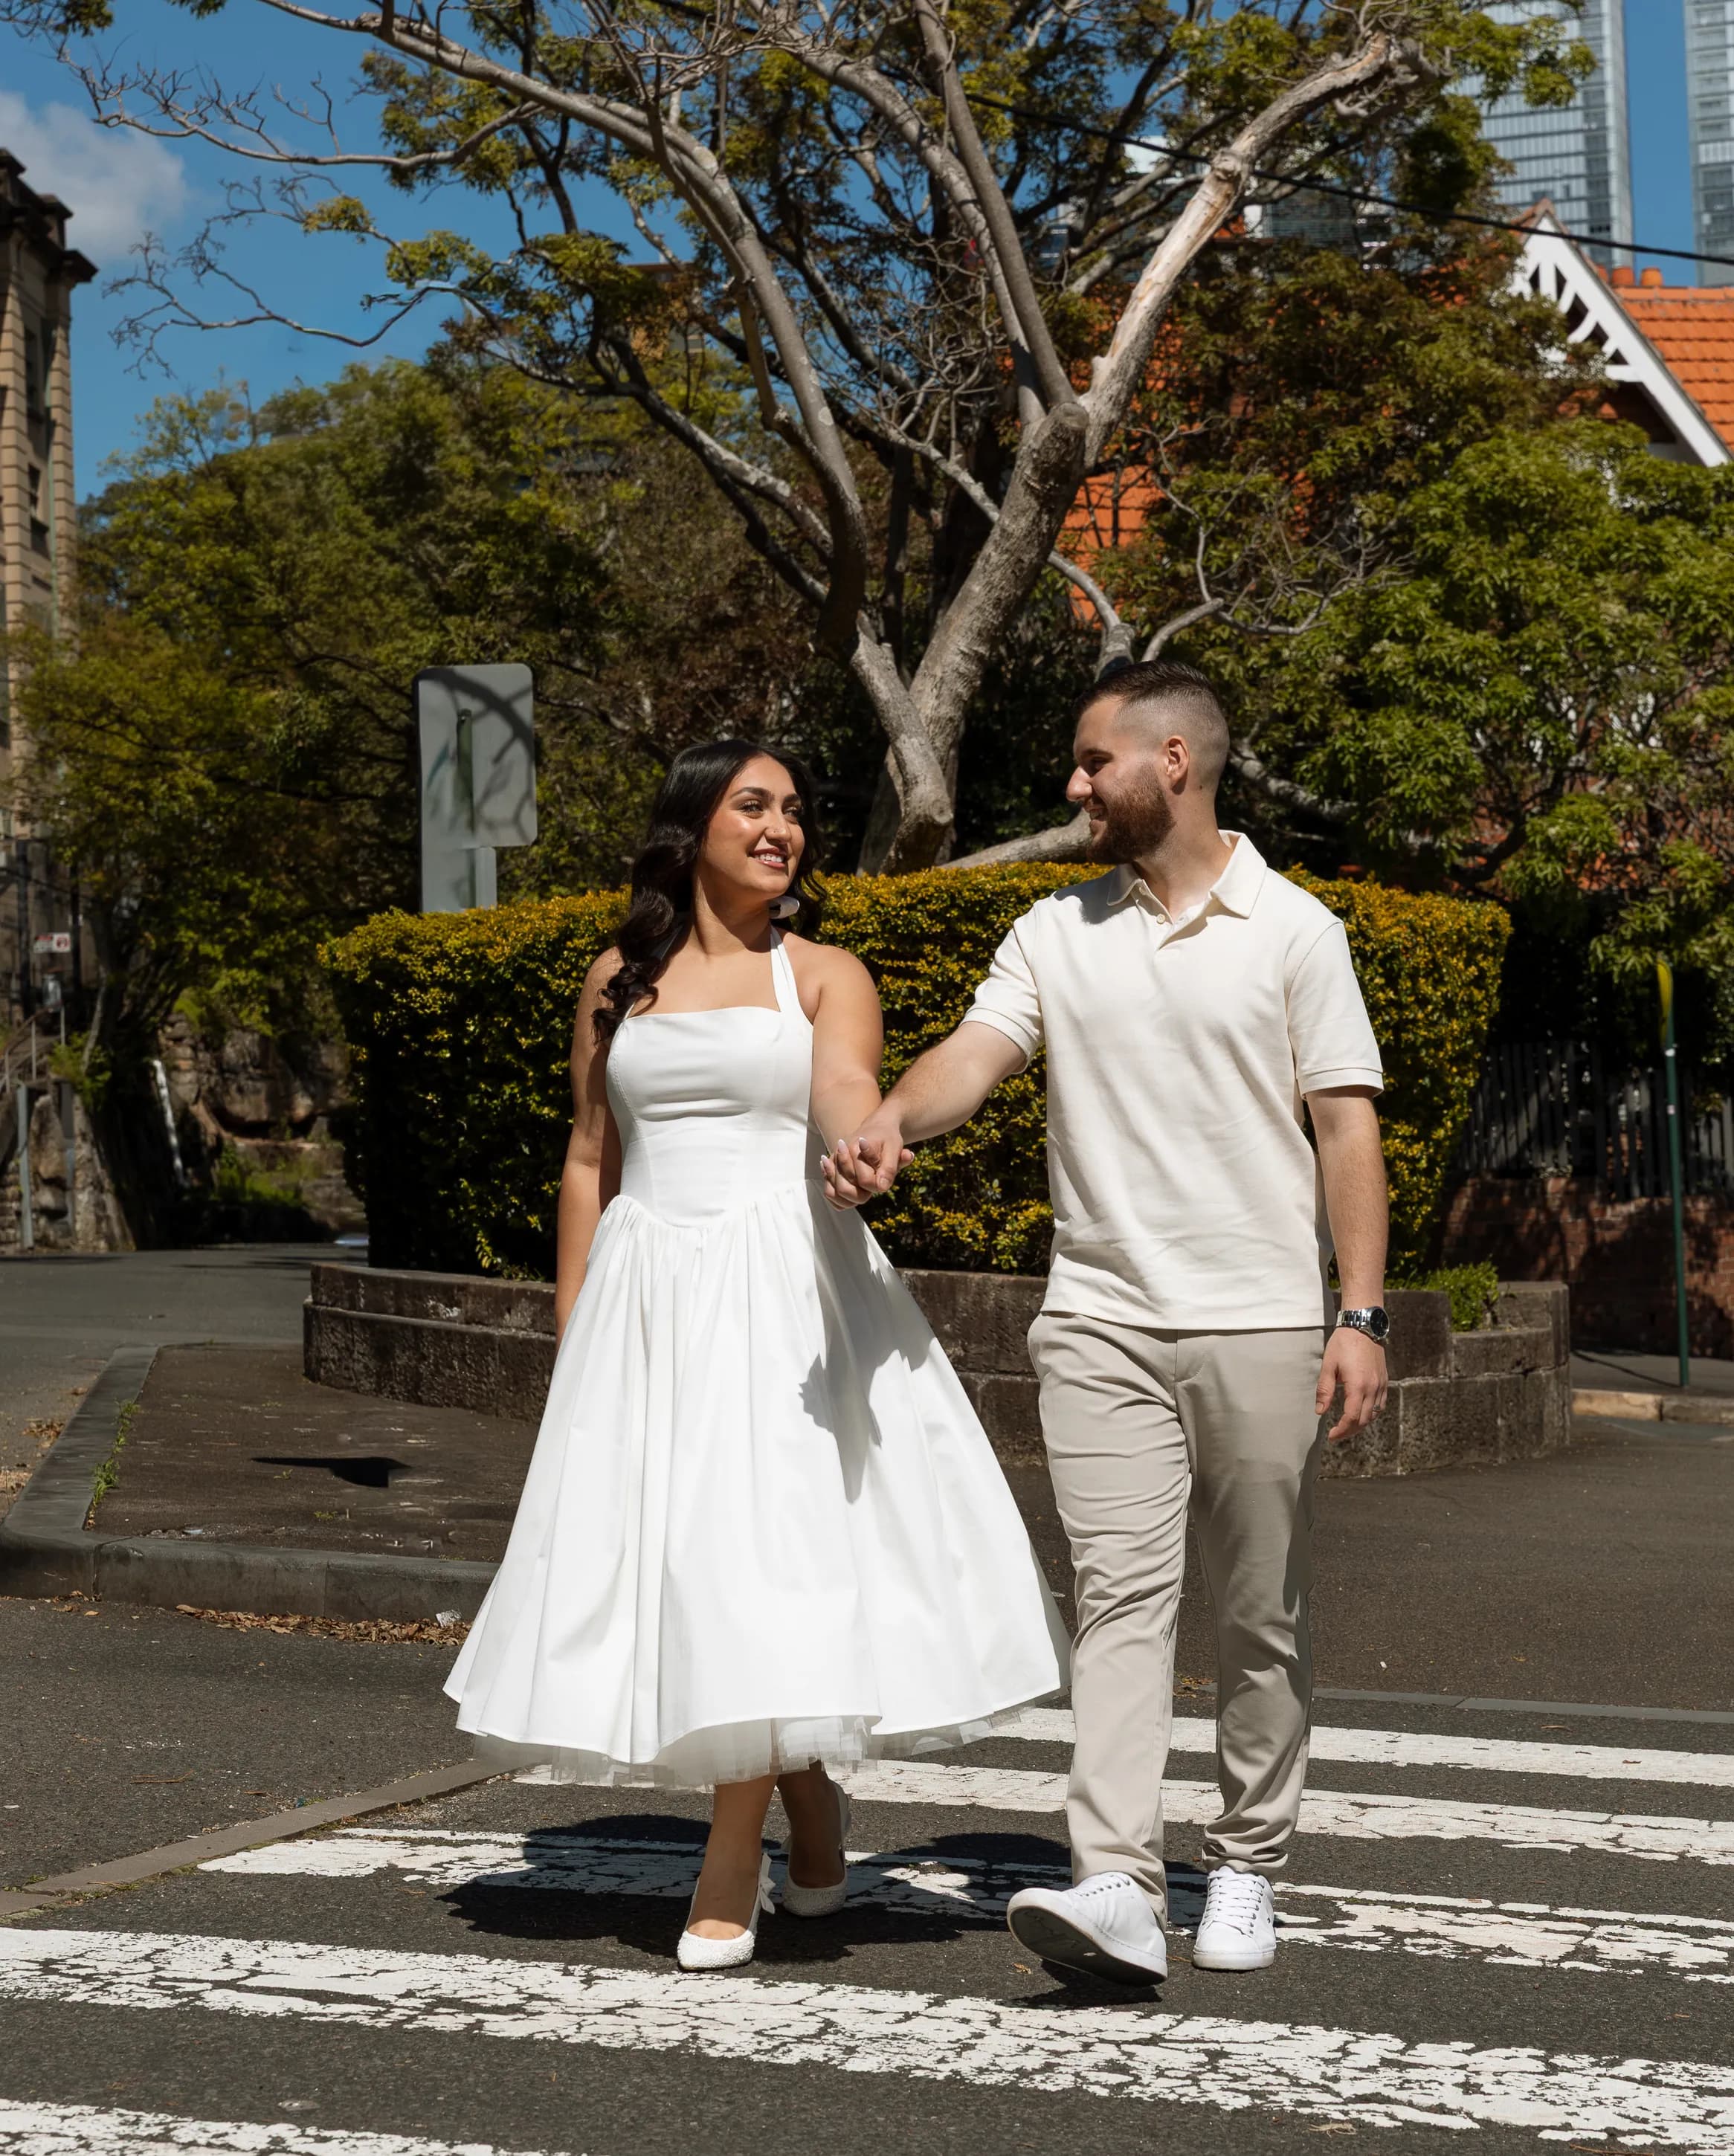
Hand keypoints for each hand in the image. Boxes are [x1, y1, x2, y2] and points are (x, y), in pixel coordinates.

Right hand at [821, 1116, 912, 1209]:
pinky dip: (840, 1200)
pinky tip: (853, 1195)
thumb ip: (890, 1168)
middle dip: (864, 1194)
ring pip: (835, 1193)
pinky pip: (829, 1193)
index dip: (878, 1185)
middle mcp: (839, 1156)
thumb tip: (882, 1187)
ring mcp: (832, 1163)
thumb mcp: (894, 1149)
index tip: (884, 1177)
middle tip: (873, 1185)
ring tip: (863, 1190)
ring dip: (851, 1198)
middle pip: (845, 1190)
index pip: (866, 1181)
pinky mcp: (830, 1170)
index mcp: (855, 1149)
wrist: (876, 1128)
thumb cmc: (887, 1139)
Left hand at [1316, 1326, 1387, 1442]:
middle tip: (1336, 1433)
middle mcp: (1373, 1388)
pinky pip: (1381, 1405)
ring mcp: (1381, 1385)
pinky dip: (1372, 1413)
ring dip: (1361, 1424)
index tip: (1331, 1435)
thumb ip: (1324, 1390)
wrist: (1363, 1326)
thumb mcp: (1328, 1365)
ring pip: (1374, 1414)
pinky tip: (1361, 1413)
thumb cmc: (1343, 1343)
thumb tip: (1320, 1411)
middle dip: (1350, 1430)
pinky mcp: (1385, 1381)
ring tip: (1347, 1425)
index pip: (1351, 1417)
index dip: (1341, 1430)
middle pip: (1364, 1420)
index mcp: (1358, 1385)